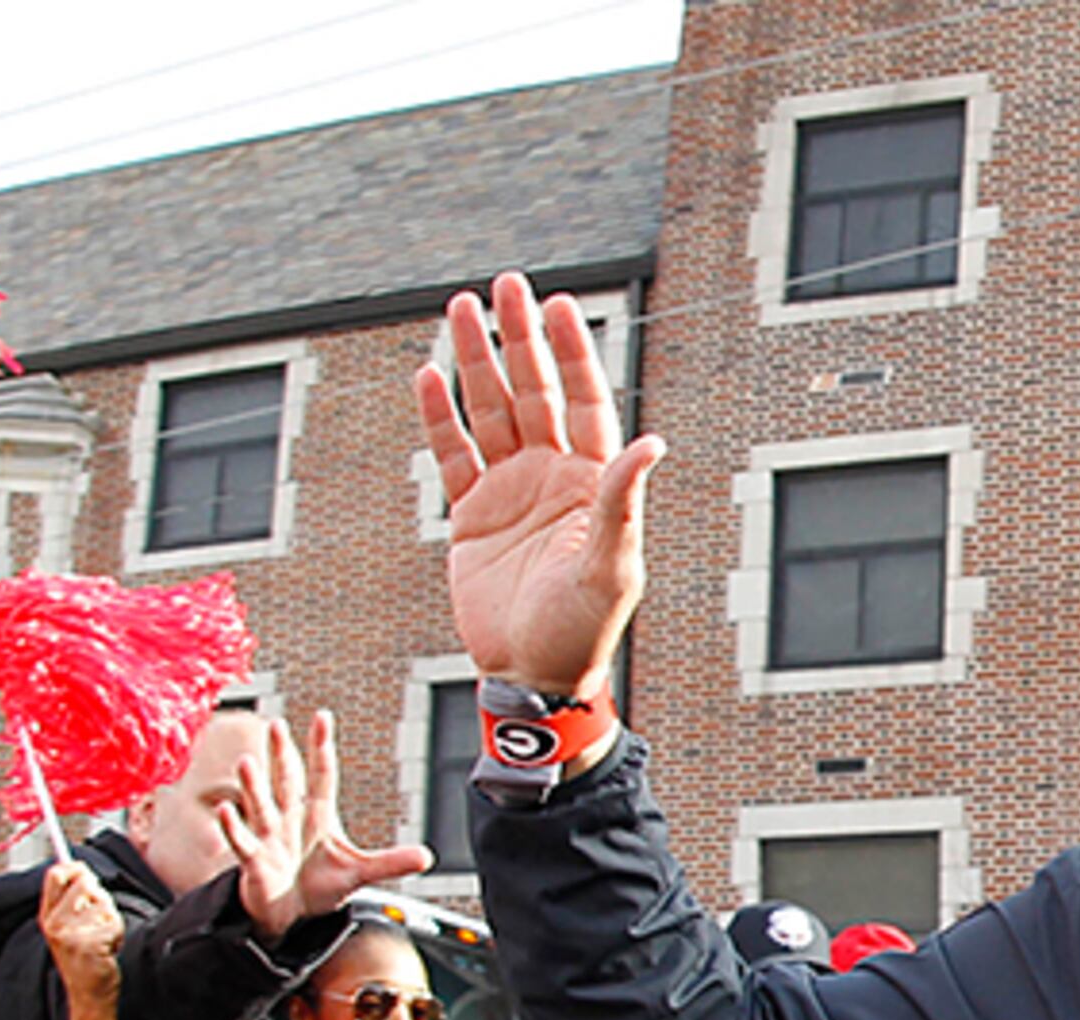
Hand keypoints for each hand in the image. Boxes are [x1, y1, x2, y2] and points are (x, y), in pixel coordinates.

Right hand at [37, 860, 124, 1012]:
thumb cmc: (86, 961)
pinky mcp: (88, 944)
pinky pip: (114, 923)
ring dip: (111, 921)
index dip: (74, 867)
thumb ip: (73, 903)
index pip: (55, 876)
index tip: (85, 870)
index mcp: (48, 917)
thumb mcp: (70, 929)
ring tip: (103, 940)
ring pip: (104, 904)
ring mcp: (70, 934)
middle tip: (100, 917)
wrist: (89, 996)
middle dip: (99, 896)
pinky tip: (108, 950)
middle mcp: (54, 924)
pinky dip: (117, 935)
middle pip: (85, 883)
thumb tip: (82, 870)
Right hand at [209, 711, 432, 938]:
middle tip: (277, 725)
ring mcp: (270, 837)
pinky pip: (242, 841)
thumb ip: (391, 862)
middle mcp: (291, 819)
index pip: (321, 775)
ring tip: (247, 763)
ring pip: (260, 805)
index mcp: (318, 815)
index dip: (322, 747)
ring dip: (253, 785)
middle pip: (286, 780)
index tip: (322, 717)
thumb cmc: (320, 885)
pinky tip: (227, 809)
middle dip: (282, 754)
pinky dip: (233, 826)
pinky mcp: (255, 861)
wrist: (292, 913)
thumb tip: (428, 857)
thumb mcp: (359, 871)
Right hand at [419, 273, 667, 707]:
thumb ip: (621, 502)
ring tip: (460, 308)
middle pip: (534, 391)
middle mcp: (553, 477)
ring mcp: (511, 491)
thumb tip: (651, 442)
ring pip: (490, 411)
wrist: (533, 674)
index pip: (584, 401)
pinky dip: (439, 417)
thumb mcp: (611, 566)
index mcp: (593, 483)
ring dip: (476, 360)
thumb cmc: (583, 630)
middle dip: (519, 338)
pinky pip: (453, 454)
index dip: (572, 353)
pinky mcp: (471, 515)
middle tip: (504, 284)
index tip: (559, 304)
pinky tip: (428, 374)